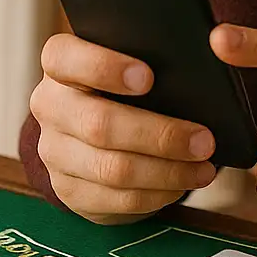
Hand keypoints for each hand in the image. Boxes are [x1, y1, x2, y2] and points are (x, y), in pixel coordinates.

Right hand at [29, 33, 218, 224]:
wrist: (96, 132)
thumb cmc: (127, 86)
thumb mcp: (131, 62)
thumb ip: (151, 57)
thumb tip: (208, 58)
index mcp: (60, 64)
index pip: (64, 57)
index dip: (104, 67)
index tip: (149, 77)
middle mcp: (49, 106)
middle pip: (100, 124)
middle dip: (161, 136)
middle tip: (204, 140)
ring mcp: (54, 151)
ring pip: (112, 169)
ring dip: (167, 172)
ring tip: (204, 168)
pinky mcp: (67, 189)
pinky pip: (115, 199)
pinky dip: (156, 194)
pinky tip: (181, 184)